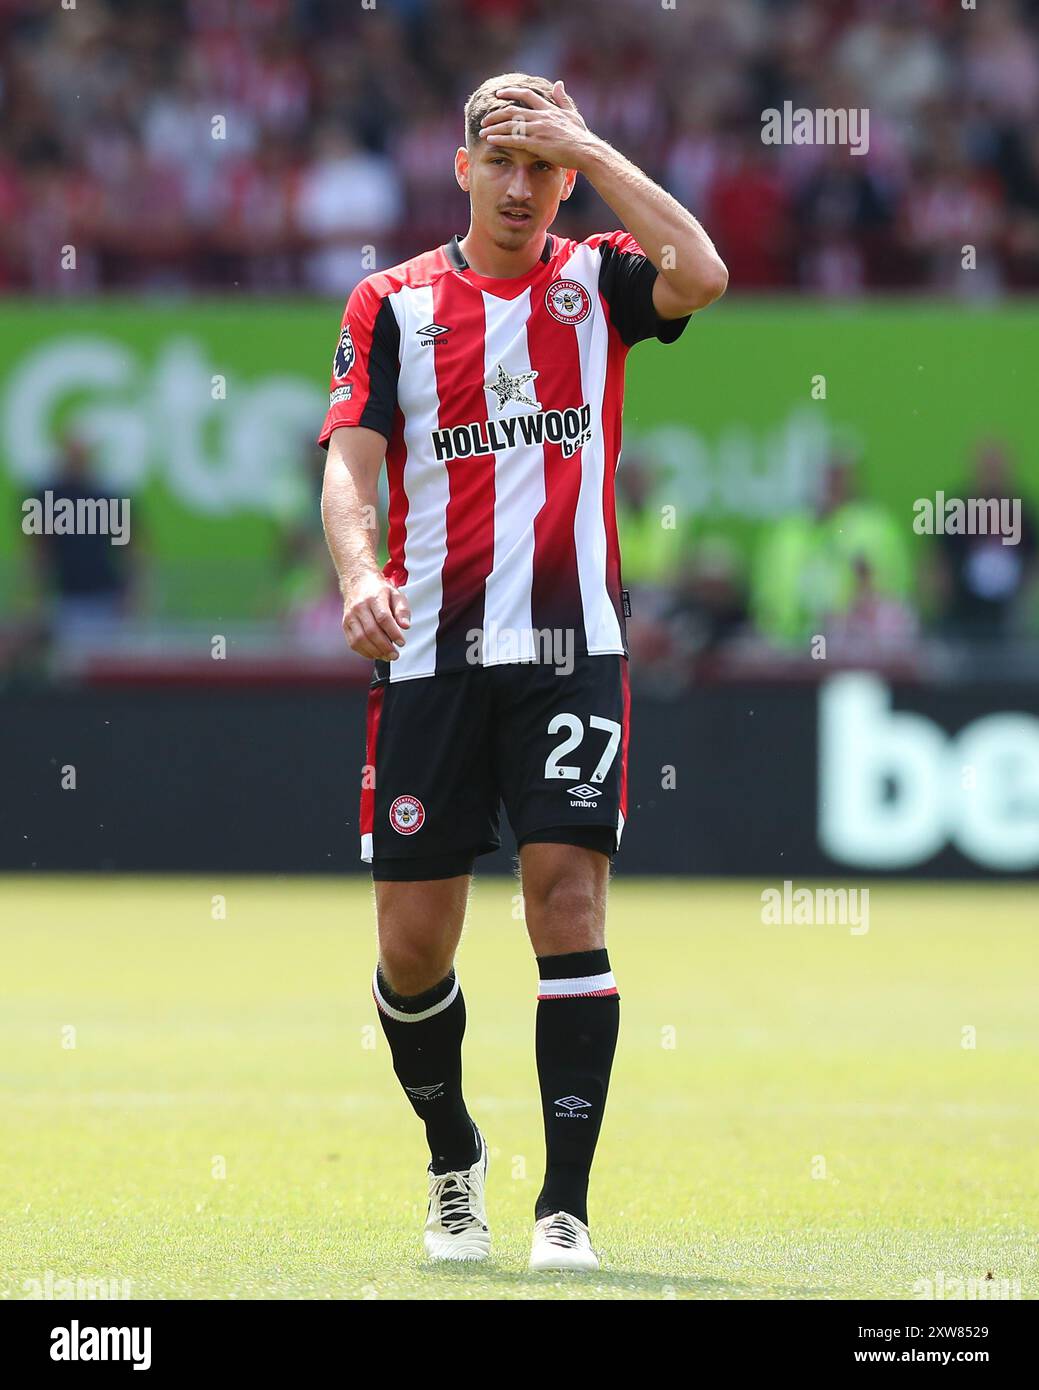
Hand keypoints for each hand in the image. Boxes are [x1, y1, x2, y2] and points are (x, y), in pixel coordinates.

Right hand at [342, 571, 410, 660]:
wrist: (357, 583)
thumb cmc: (378, 591)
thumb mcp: (396, 594)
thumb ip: (402, 610)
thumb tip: (405, 626)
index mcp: (374, 597)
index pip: (383, 618)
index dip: (393, 632)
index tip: (401, 642)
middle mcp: (359, 607)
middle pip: (371, 631)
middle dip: (385, 646)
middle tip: (395, 654)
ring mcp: (350, 616)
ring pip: (360, 639)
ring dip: (375, 652)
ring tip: (386, 656)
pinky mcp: (345, 625)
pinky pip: (353, 643)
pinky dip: (364, 652)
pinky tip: (375, 654)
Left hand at [480, 80, 599, 172]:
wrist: (586, 151)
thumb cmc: (580, 137)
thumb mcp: (573, 114)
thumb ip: (563, 99)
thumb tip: (558, 83)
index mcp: (549, 109)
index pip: (526, 95)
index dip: (511, 93)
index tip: (498, 94)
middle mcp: (541, 116)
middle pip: (512, 110)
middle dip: (496, 114)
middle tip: (485, 119)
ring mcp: (538, 129)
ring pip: (510, 124)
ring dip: (494, 127)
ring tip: (482, 130)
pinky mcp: (536, 143)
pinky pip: (513, 139)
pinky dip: (500, 138)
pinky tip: (490, 139)